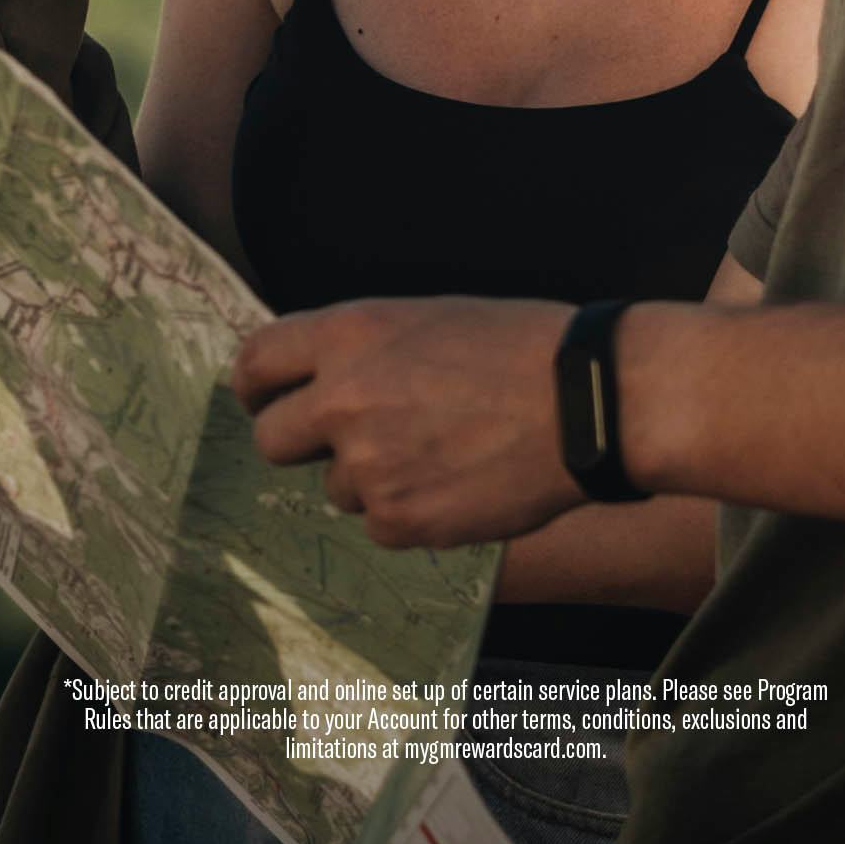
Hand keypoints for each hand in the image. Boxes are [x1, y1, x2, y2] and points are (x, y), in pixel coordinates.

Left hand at [233, 297, 585, 549]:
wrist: (589, 404)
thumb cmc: (522, 349)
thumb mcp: (429, 318)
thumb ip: (364, 349)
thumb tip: (321, 380)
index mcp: (349, 335)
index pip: (256, 364)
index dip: (255, 387)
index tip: (264, 400)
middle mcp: (343, 401)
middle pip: (271, 440)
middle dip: (301, 442)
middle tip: (348, 440)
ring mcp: (370, 467)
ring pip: (336, 487)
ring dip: (372, 479)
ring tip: (439, 453)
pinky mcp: (401, 520)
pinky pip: (380, 525)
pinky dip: (410, 512)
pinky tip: (457, 483)